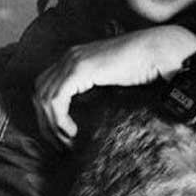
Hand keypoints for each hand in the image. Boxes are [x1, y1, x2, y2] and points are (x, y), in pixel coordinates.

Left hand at [34, 25, 195, 146]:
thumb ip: (96, 88)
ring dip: (52, 125)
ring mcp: (72, 61)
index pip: (45, 87)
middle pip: (39, 93)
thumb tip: (89, 112)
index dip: (47, 113)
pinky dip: (59, 119)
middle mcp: (68, 57)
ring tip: (68, 142)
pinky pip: (56, 100)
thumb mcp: (111, 79)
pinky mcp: (79, 70)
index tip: (59, 135)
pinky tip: (73, 132)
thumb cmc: (142, 66)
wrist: (156, 51)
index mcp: (74, 58)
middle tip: (60, 144)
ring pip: (44, 99)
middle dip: (45, 122)